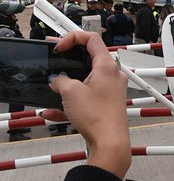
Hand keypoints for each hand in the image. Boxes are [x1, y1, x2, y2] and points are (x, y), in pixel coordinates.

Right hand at [41, 32, 130, 177]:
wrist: (110, 142)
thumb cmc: (99, 117)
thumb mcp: (70, 92)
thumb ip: (60, 80)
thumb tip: (58, 80)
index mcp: (107, 66)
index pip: (92, 39)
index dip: (72, 38)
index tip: (59, 47)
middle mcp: (113, 76)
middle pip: (89, 59)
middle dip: (68, 60)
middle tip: (54, 58)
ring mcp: (111, 90)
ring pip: (85, 81)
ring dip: (68, 85)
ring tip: (53, 90)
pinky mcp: (107, 104)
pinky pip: (86, 98)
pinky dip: (71, 103)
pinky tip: (54, 112)